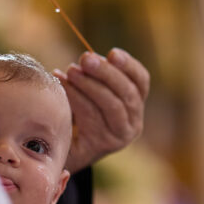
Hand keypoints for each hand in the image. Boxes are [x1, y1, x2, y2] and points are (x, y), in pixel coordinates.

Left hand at [56, 48, 149, 172]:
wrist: (62, 149)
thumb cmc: (77, 113)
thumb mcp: (91, 91)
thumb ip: (95, 75)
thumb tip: (89, 57)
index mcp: (135, 104)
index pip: (141, 81)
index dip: (129, 65)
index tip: (113, 53)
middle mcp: (134, 123)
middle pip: (127, 92)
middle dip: (106, 72)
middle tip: (85, 58)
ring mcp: (120, 137)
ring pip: (111, 105)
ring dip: (89, 84)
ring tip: (70, 71)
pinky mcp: (102, 145)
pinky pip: (92, 117)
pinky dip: (76, 98)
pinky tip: (63, 86)